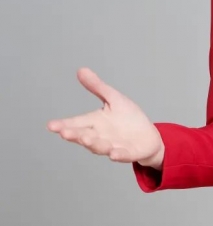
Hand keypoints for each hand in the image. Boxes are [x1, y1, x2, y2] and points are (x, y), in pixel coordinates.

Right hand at [46, 67, 164, 166]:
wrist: (149, 136)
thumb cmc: (128, 118)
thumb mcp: (113, 99)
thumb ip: (97, 87)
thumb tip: (81, 70)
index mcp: (94, 123)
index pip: (75, 123)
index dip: (63, 125)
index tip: (51, 125)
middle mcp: (100, 136)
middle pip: (84, 136)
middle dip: (75, 135)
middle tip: (64, 133)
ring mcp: (113, 146)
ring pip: (100, 147)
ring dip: (93, 144)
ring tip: (86, 139)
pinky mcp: (128, 153)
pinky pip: (121, 155)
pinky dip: (117, 155)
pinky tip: (113, 154)